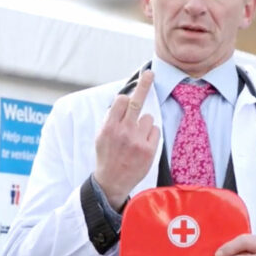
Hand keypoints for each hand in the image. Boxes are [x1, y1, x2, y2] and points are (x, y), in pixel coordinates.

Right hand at [94, 70, 159, 209]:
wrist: (112, 182)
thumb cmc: (107, 156)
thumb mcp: (101, 136)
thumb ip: (111, 119)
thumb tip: (123, 100)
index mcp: (109, 127)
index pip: (121, 101)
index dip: (128, 96)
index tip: (136, 84)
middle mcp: (123, 132)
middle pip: (136, 102)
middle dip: (143, 85)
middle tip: (150, 73)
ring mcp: (137, 141)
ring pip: (148, 118)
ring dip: (144, 123)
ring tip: (136, 137)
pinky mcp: (149, 150)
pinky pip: (155, 130)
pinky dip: (151, 134)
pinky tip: (143, 144)